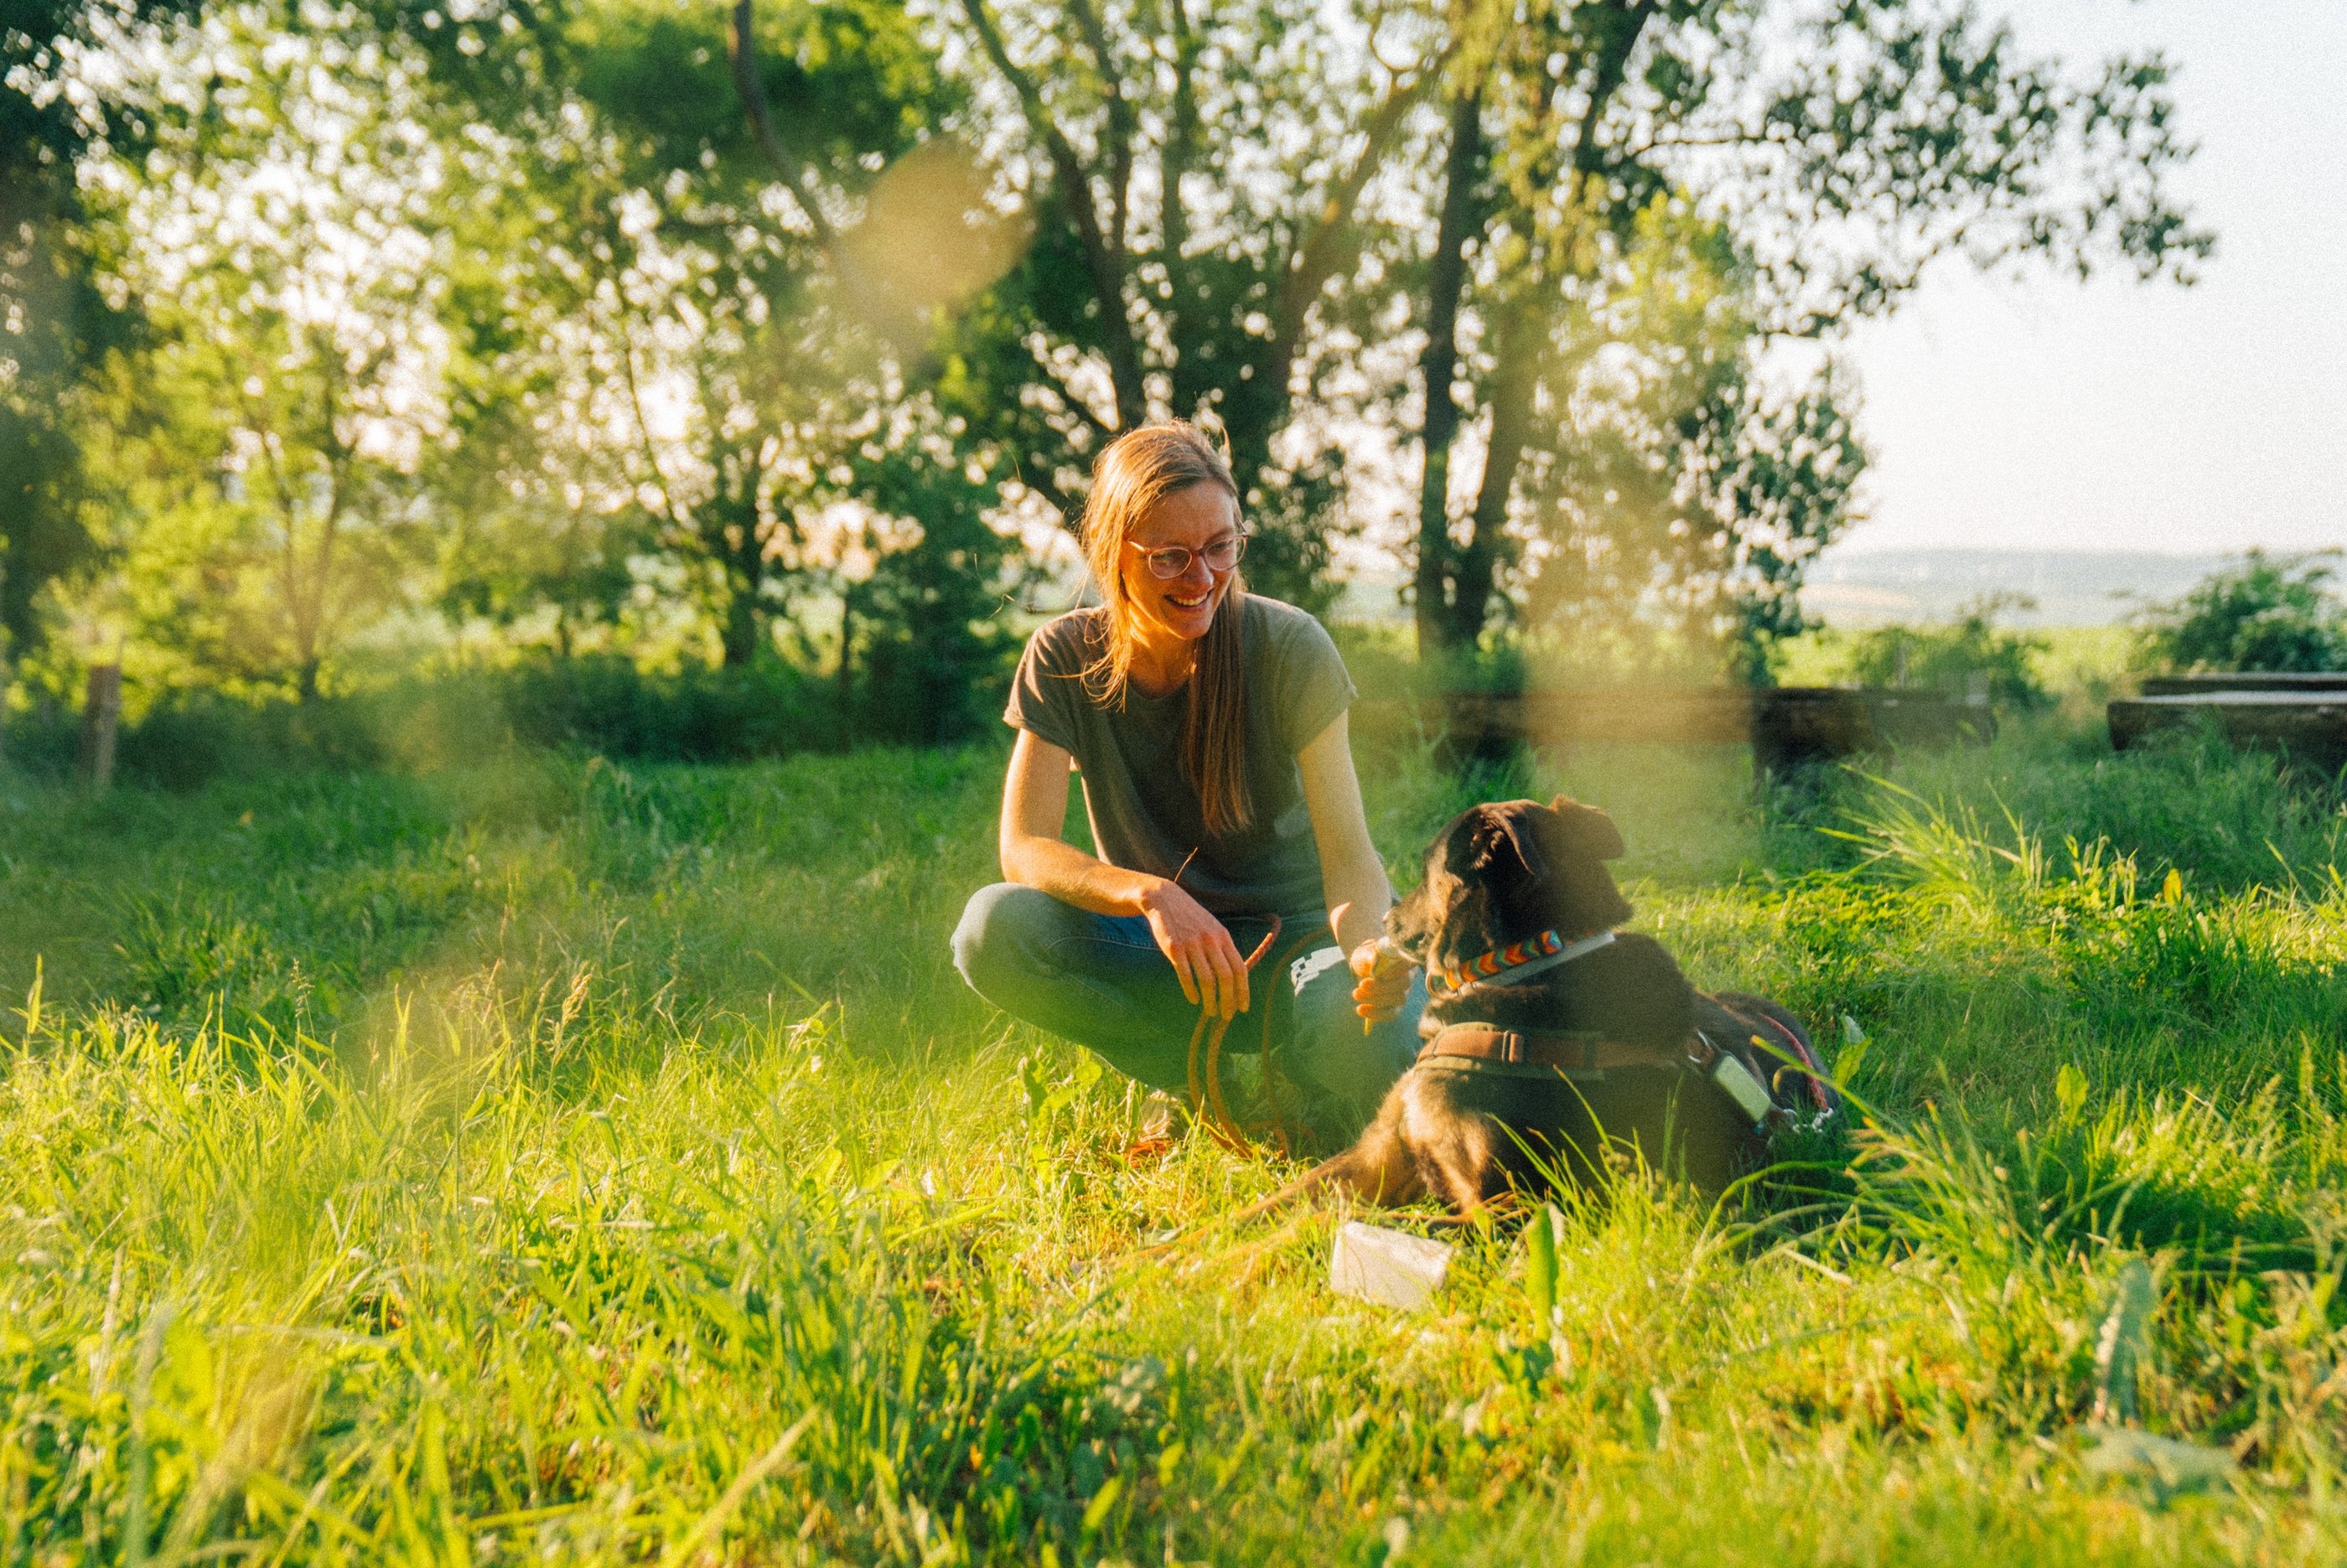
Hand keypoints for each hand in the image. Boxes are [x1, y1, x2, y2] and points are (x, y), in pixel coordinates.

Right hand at [1140, 878, 1248, 1019]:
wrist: (1165, 900)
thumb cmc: (1192, 919)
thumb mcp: (1212, 928)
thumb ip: (1223, 949)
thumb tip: (1234, 977)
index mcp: (1223, 937)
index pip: (1240, 968)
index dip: (1243, 990)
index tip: (1243, 1007)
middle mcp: (1211, 941)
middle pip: (1226, 976)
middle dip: (1228, 1000)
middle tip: (1227, 1015)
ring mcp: (1192, 944)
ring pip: (1206, 979)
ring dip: (1210, 1000)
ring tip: (1210, 1011)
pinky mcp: (1174, 948)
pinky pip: (1185, 975)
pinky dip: (1191, 990)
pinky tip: (1193, 999)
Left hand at [1349, 937, 1413, 1026]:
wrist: (1363, 967)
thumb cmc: (1367, 957)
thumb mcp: (1366, 952)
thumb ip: (1371, 955)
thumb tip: (1374, 960)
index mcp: (1405, 959)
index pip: (1409, 962)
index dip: (1398, 968)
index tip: (1381, 973)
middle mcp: (1409, 976)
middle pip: (1404, 983)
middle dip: (1382, 986)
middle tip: (1362, 984)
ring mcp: (1404, 993)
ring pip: (1398, 999)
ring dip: (1376, 999)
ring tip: (1356, 994)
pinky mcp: (1396, 1007)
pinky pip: (1391, 1014)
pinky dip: (1376, 1013)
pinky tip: (1361, 1010)